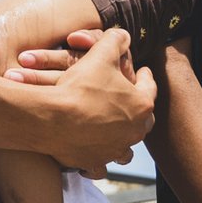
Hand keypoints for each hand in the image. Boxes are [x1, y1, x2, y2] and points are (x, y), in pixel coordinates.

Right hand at [11, 27, 153, 175]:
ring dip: (121, 140)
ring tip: (115, 134)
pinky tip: (93, 157)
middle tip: (130, 102)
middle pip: (142, 121)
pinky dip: (97, 162)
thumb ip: (116, 40)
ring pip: (125, 149)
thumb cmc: (79, 86)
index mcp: (141, 105)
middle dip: (137, 111)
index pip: (149, 86)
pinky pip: (100, 167)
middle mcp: (133, 132)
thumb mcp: (100, 54)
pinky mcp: (94, 163)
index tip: (143, 71)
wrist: (52, 118)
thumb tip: (123, 34)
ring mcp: (114, 150)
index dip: (145, 76)